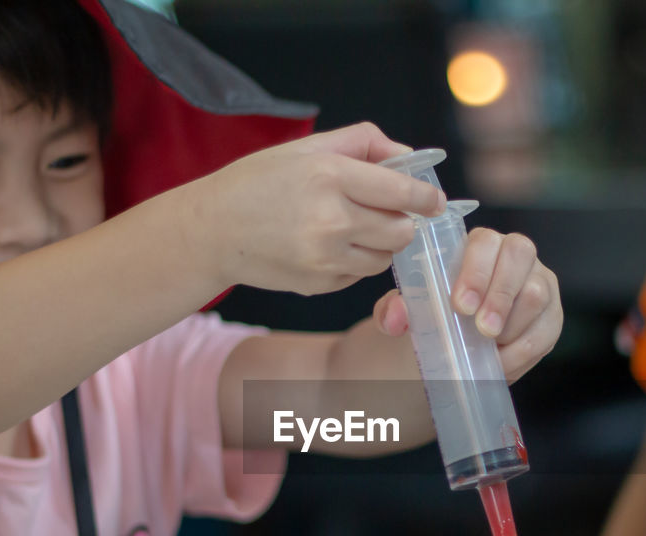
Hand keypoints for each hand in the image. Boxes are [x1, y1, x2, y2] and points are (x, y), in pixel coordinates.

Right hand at [195, 123, 444, 295]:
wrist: (211, 231)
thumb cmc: (257, 183)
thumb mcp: (305, 148)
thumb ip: (361, 142)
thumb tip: (407, 154)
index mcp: (329, 176)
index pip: (402, 192)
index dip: (426, 198)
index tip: (434, 200)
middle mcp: (331, 220)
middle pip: (402, 230)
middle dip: (402, 221)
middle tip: (388, 212)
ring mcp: (325, 258)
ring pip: (385, 258)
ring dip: (381, 244)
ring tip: (354, 228)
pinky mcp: (319, 284)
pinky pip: (358, 275)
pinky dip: (355, 262)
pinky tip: (328, 246)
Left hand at [373, 227, 561, 380]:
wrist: (455, 348)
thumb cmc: (435, 318)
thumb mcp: (409, 314)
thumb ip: (394, 311)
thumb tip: (396, 316)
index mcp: (479, 245)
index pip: (485, 241)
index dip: (476, 271)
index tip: (460, 306)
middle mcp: (515, 256)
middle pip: (521, 255)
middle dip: (500, 295)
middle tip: (481, 330)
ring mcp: (539, 283)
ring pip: (538, 294)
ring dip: (511, 325)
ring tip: (487, 347)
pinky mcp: (552, 316)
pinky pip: (547, 330)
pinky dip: (522, 351)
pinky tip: (501, 363)